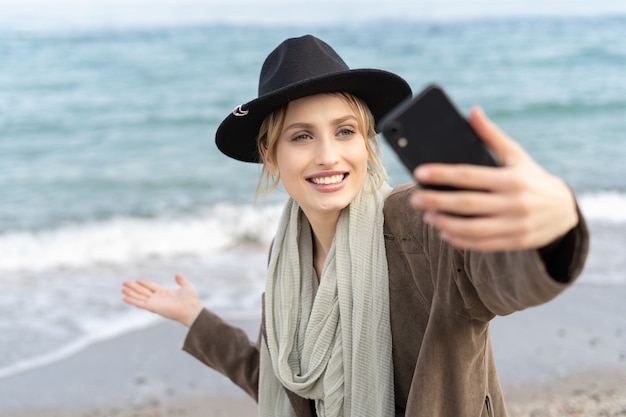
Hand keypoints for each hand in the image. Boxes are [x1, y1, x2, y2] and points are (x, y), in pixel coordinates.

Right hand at [122, 274, 202, 327]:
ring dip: (131, 293)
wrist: (192, 309)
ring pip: (139, 297)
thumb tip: (177, 274)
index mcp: (164, 293)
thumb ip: (181, 280)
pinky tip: (125, 298)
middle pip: (143, 291)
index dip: (144, 283)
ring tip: (122, 289)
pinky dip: (132, 301)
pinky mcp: (153, 308)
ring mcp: (155, 303)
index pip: (151, 287)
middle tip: (124, 282)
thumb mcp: (186, 286)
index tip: (137, 280)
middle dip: (134, 287)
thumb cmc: (191, 300)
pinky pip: (140, 304)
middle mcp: (158, 298)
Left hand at [409, 107, 577, 251]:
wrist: (565, 211)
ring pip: (472, 228)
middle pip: (467, 204)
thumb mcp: (516, 156)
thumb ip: (492, 136)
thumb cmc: (532, 178)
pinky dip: (460, 240)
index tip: (420, 172)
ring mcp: (515, 225)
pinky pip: (482, 244)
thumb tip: (473, 112)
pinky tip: (444, 231)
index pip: (469, 175)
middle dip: (437, 201)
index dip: (442, 174)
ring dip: (445, 223)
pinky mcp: (514, 242)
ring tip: (427, 216)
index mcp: (511, 178)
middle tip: (414, 199)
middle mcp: (514, 203)